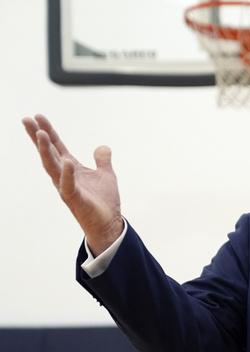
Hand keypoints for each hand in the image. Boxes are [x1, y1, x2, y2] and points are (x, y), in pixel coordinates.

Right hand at [22, 114, 122, 252]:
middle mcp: (64, 176)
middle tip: (27, 120)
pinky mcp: (74, 199)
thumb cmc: (104, 201)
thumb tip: (102, 147)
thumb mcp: (106, 175)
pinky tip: (67, 162)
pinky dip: (68, 174)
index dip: (49, 131)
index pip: (57, 146)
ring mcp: (67, 187)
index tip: (38, 116)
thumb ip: (102, 160)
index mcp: (71, 168)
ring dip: (45, 151)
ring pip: (52, 167)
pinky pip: (68, 185)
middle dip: (37, 137)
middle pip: (48, 153)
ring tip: (40, 134)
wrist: (108, 224)